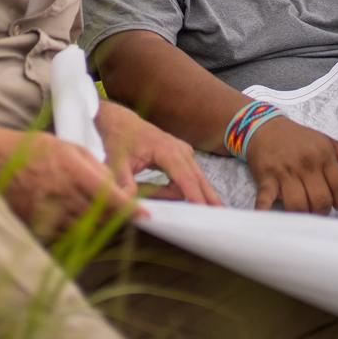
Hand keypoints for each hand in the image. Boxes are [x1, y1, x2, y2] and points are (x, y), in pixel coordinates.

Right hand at [0, 123, 138, 240]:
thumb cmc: (34, 149)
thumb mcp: (68, 146)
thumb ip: (94, 165)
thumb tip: (113, 184)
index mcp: (74, 173)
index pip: (111, 197)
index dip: (130, 209)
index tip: (145, 215)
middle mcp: (65, 196)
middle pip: (102, 217)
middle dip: (115, 216)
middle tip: (121, 211)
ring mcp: (51, 215)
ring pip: (86, 228)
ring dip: (97, 223)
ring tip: (95, 212)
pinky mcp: (40, 227)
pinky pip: (67, 234)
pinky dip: (76, 229)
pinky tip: (73, 216)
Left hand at [96, 101, 220, 205]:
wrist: (120, 122)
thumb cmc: (118, 141)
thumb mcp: (116, 163)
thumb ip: (124, 184)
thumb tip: (129, 204)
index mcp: (166, 150)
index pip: (184, 177)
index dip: (194, 195)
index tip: (203, 210)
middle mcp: (180, 150)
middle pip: (198, 179)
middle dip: (208, 198)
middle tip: (221, 216)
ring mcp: (184, 152)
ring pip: (195, 180)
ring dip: (192, 197)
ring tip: (195, 215)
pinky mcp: (182, 156)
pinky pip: (188, 178)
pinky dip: (186, 190)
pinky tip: (185, 203)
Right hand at [245, 116, 337, 212]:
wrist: (263, 125)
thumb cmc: (297, 137)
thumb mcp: (326, 141)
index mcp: (323, 155)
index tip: (337, 203)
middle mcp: (307, 163)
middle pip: (322, 199)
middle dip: (322, 211)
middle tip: (318, 209)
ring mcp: (286, 171)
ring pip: (299, 205)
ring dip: (302, 214)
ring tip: (302, 210)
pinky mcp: (266, 177)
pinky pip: (266, 198)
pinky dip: (266, 209)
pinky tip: (267, 215)